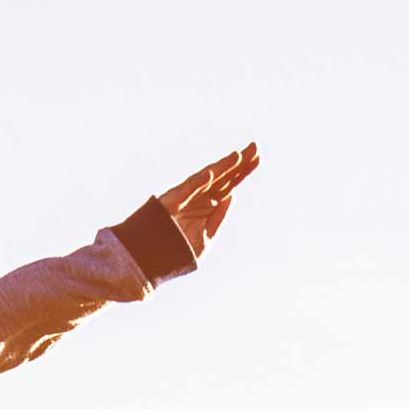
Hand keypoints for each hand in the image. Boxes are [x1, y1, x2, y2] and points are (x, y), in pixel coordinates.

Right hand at [137, 143, 260, 260]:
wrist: (150, 262)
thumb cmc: (177, 252)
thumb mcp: (206, 238)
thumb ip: (218, 218)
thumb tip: (231, 196)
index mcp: (208, 205)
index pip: (230, 184)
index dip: (243, 171)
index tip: (258, 158)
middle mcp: (198, 197)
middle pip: (223, 177)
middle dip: (239, 163)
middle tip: (255, 146)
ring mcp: (185, 198)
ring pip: (207, 179)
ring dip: (222, 168)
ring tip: (238, 156)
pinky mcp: (170, 202)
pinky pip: (186, 191)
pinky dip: (197, 183)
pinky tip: (212, 173)